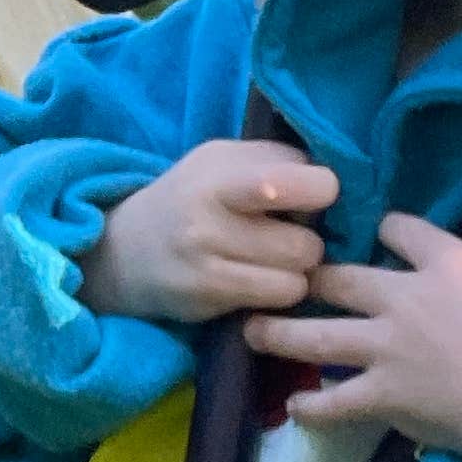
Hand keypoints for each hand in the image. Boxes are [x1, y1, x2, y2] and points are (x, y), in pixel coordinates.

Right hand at [82, 140, 340, 325]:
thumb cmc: (191, 199)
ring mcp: (205, 259)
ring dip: (295, 271)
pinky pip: (279, 299)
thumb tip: (336, 183)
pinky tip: (256, 281)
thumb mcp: (222, 163)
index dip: (320, 190)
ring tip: (269, 261)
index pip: (295, 180)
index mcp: (218, 171)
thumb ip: (275, 162)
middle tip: (283, 236)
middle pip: (306, 241)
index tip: (311, 195)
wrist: (124, 250)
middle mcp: (207, 213)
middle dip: (306, 241)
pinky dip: (279, 292)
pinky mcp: (207, 296)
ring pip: (297, 276)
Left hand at [244, 213, 461, 461]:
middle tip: (282, 275)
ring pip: (316, 334)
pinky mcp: (385, 396)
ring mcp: (388, 349)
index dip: (388, 228)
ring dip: (279, 332)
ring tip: (250, 330)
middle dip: (307, 274)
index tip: (377, 230)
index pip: (403, 230)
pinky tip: (296, 407)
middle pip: (339, 278)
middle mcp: (406, 299)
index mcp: (450, 266)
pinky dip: (312, 406)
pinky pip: (335, 402)